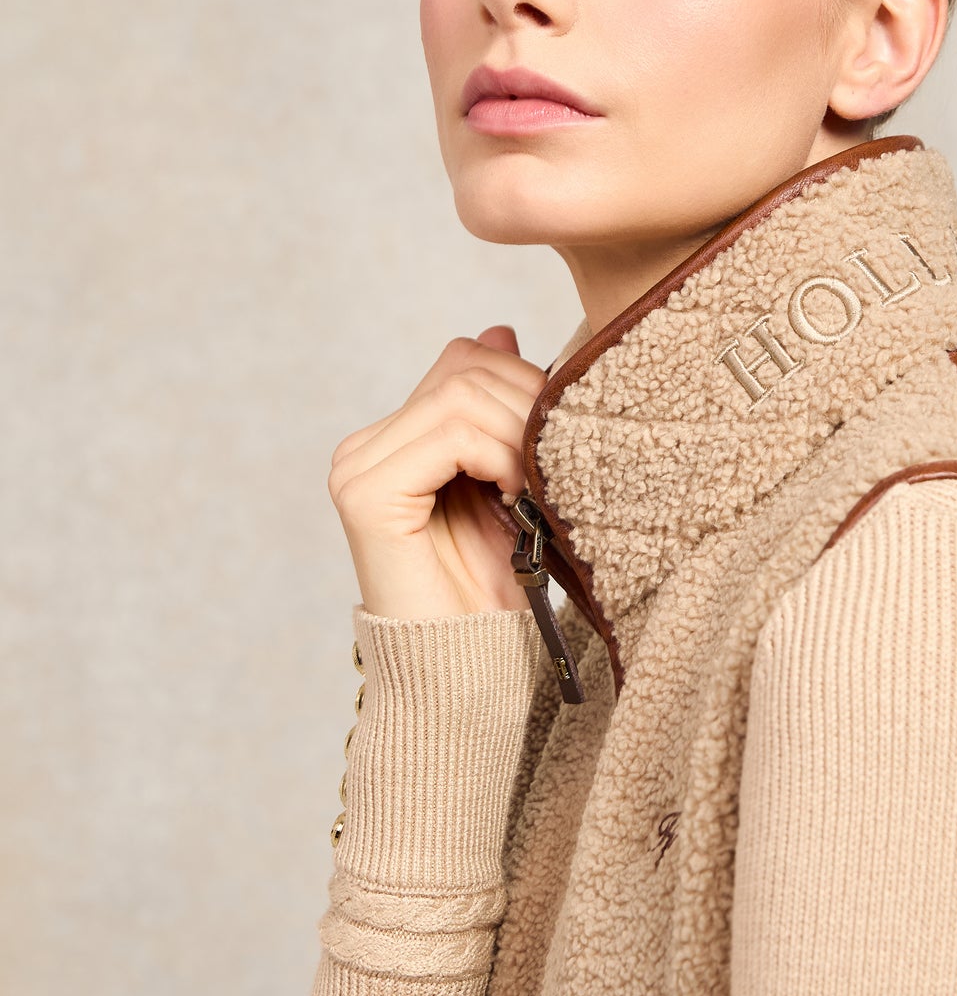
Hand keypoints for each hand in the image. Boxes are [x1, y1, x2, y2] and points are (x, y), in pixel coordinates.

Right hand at [328, 324, 548, 618]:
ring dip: (518, 433)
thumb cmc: (495, 588)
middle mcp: (365, 447)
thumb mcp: (509, 482)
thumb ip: (499, 412)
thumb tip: (500, 328)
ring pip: (459, 397)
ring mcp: (358, 468)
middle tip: (558, 459)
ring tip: (536, 485)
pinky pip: (447, 435)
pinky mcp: (367, 493)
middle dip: (527, 405)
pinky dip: (497, 455)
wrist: (469, 667)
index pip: (463, 361)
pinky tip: (516, 494)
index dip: (523, 382)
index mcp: (394, 439)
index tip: (558, 436)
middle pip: (463, 371)